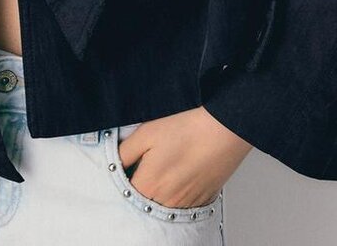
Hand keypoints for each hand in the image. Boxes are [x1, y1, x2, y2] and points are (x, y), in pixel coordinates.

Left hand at [117, 106, 253, 207]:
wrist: (224, 129)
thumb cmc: (188, 129)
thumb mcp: (147, 132)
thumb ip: (124, 152)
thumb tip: (112, 162)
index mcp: (148, 185)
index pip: (122, 195)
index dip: (123, 180)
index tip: (127, 169)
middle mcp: (165, 202)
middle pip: (142, 203)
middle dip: (140, 187)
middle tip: (147, 166)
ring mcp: (184, 205)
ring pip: (161, 207)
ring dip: (158, 193)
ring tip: (167, 168)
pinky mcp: (200, 202)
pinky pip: (181, 207)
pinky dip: (177, 195)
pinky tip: (181, 175)